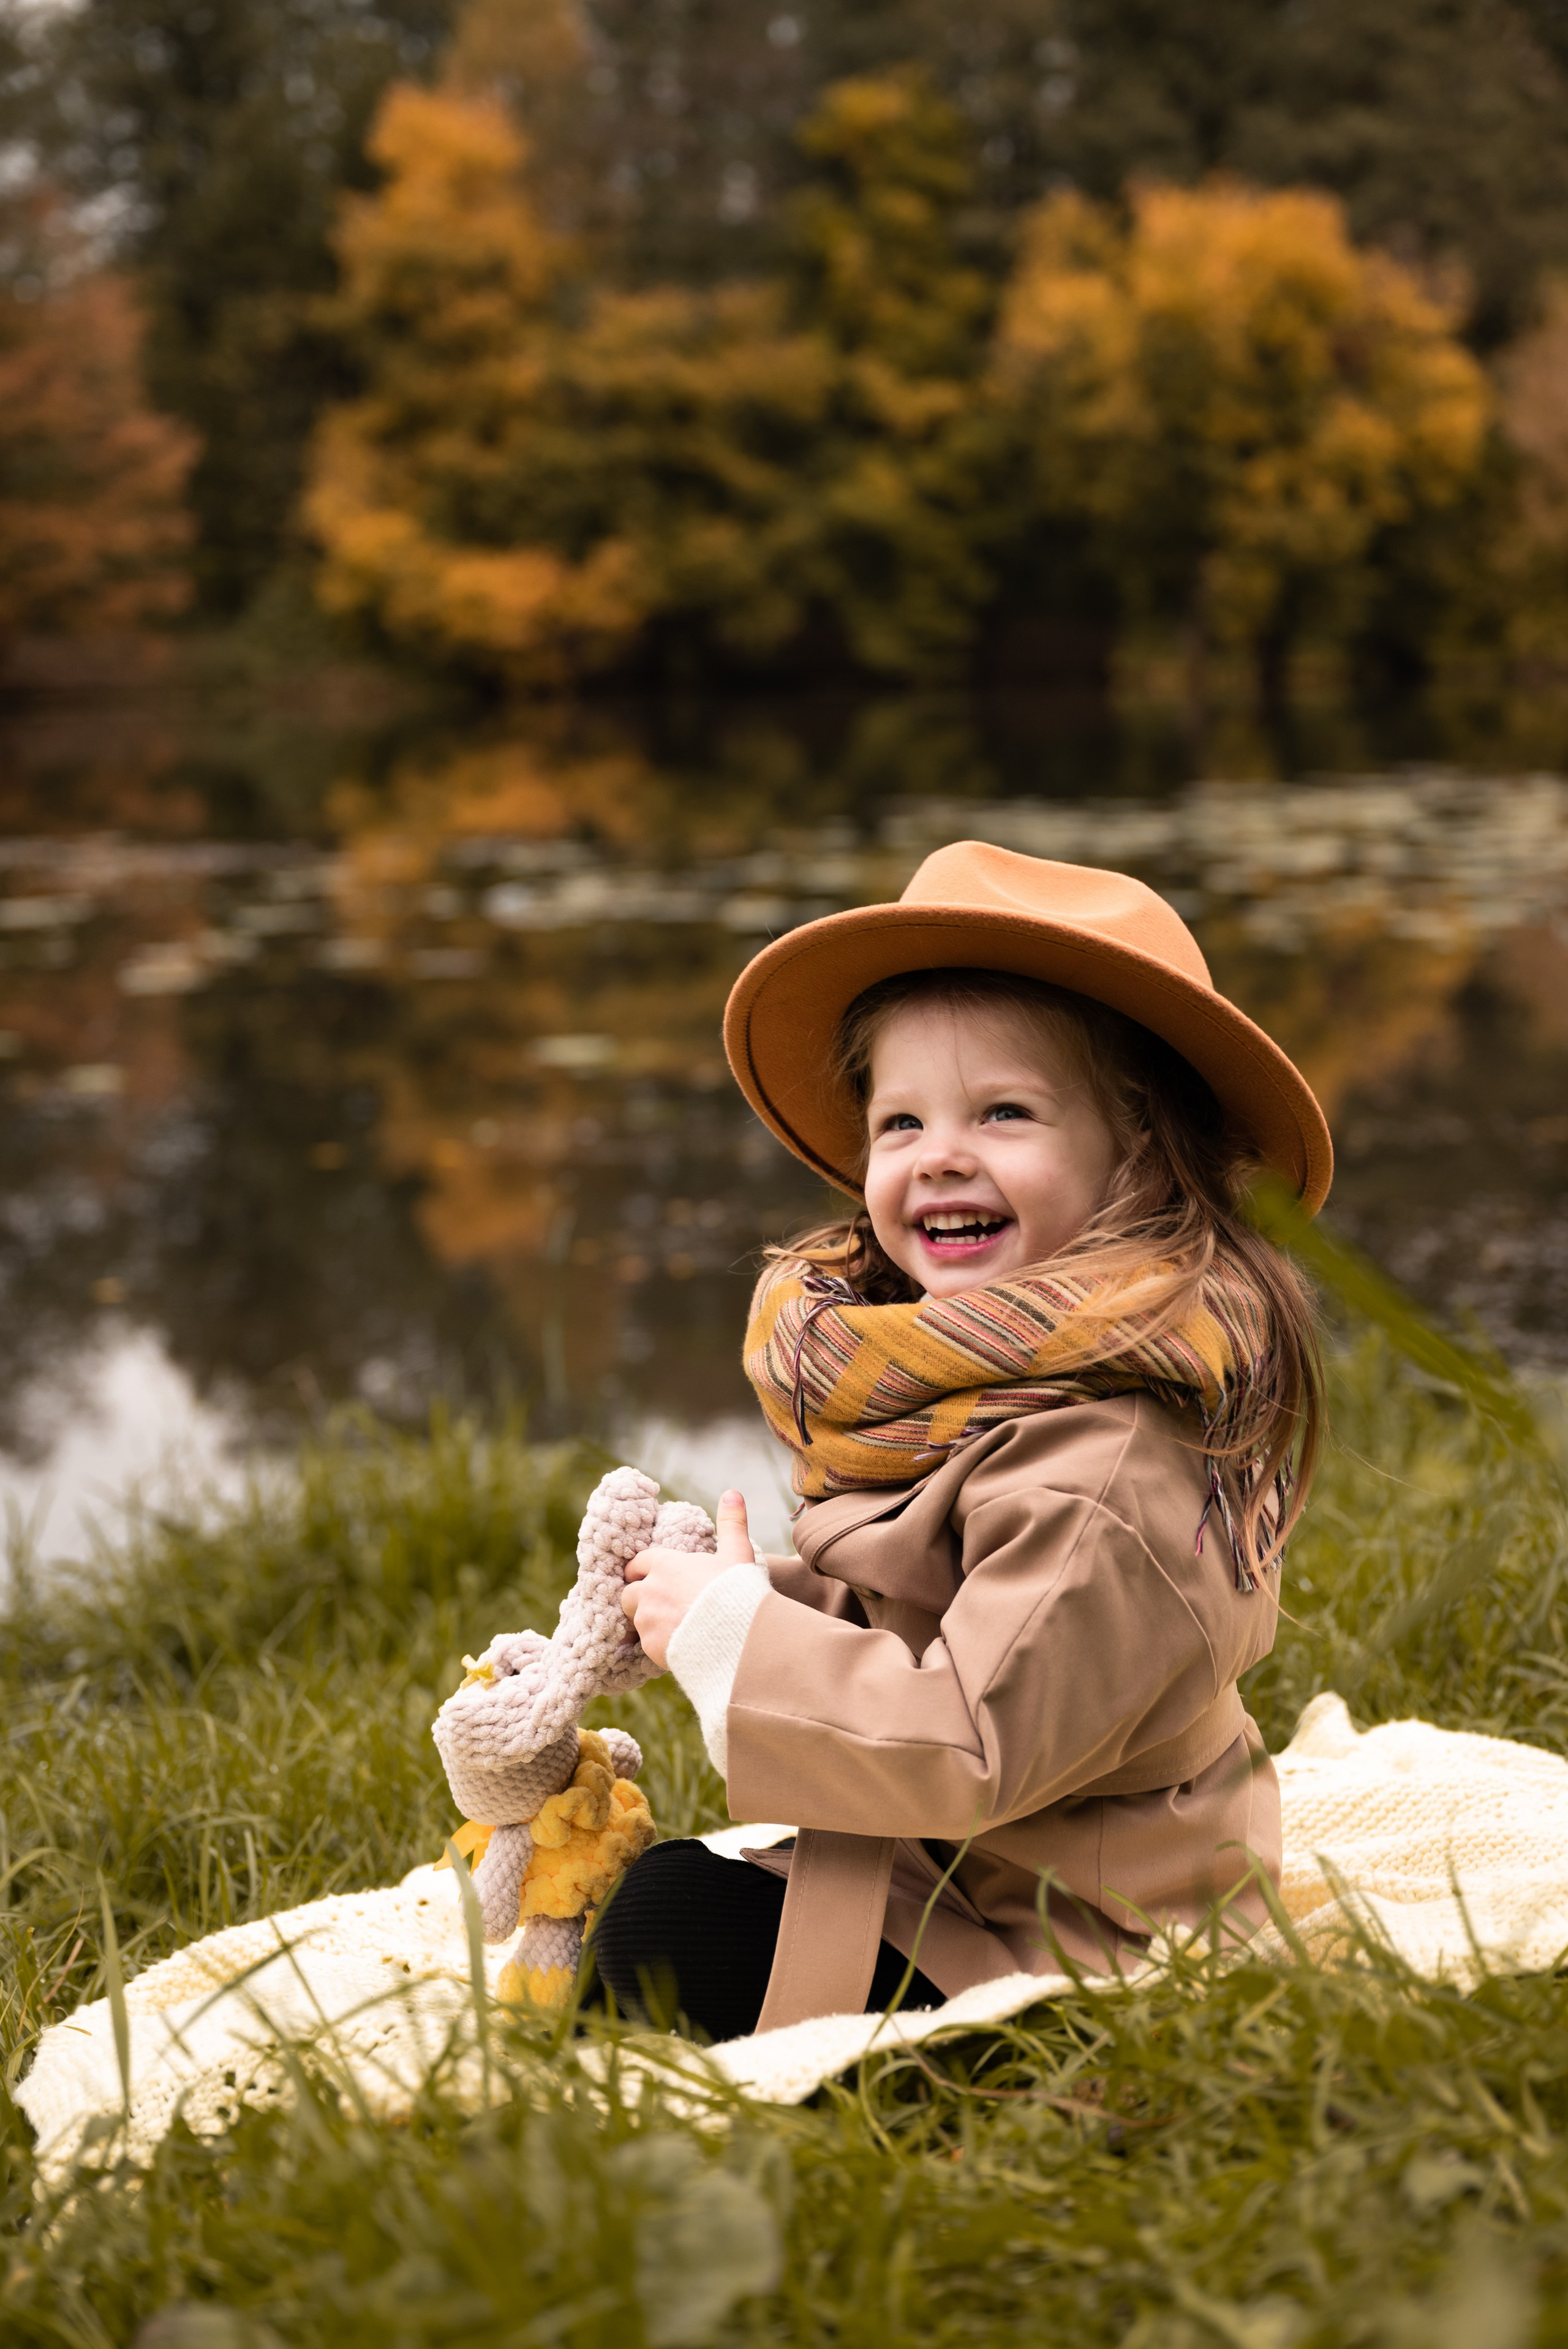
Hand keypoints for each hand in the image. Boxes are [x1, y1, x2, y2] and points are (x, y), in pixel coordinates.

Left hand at [621, 1490, 756, 1670]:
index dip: (643, 1570)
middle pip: (629, 1593)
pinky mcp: (651, 1647)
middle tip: (662, 1603)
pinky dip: (659, 1644)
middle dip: (640, 1598)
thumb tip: (732, 1493)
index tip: (651, 1576)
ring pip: (636, 1620)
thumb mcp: (737, 1553)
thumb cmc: (737, 1590)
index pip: (638, 1563)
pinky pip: (647, 1644)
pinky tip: (678, 1645)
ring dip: (649, 1621)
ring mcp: (648, 1620)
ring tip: (671, 1626)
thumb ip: (731, 1523)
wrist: (739, 1635)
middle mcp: (649, 1590)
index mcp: (664, 1565)